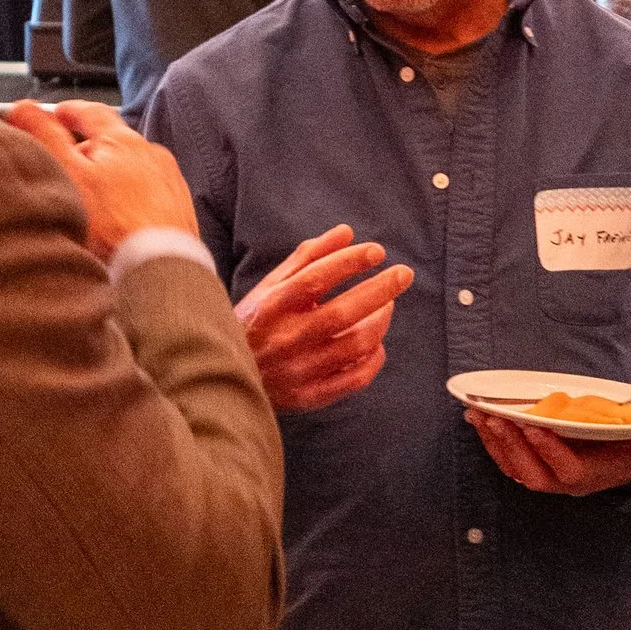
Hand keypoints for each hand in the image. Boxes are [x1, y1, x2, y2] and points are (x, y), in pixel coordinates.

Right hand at [5, 100, 199, 261]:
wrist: (159, 271)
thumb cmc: (113, 227)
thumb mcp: (68, 174)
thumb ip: (45, 136)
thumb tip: (24, 108)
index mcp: (123, 140)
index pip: (90, 112)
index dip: (67, 112)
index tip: (55, 116)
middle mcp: (152, 155)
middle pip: (112, 142)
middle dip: (88, 150)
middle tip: (65, 166)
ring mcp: (169, 183)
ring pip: (131, 170)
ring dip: (111, 178)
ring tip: (90, 201)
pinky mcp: (179, 211)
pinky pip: (148, 196)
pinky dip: (130, 201)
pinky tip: (117, 222)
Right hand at [238, 225, 414, 412]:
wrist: (226, 377)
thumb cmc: (254, 324)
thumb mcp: (270, 286)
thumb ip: (308, 258)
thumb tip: (347, 232)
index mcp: (271, 306)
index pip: (315, 279)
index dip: (349, 262)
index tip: (377, 251)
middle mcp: (284, 339)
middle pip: (342, 314)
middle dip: (380, 290)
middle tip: (403, 274)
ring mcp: (298, 371)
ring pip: (355, 346)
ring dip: (380, 322)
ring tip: (387, 306)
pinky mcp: (309, 396)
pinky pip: (356, 379)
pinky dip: (374, 358)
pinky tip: (377, 343)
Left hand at [468, 411, 630, 495]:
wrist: (623, 463)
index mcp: (591, 476)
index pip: (568, 470)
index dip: (551, 451)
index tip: (536, 428)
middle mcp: (564, 483)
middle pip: (532, 473)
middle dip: (512, 446)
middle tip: (496, 418)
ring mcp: (546, 477)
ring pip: (514, 467)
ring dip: (495, 443)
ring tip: (477, 416)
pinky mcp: (533, 467)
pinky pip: (507, 460)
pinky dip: (491, 442)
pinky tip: (477, 418)